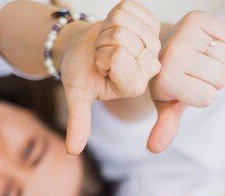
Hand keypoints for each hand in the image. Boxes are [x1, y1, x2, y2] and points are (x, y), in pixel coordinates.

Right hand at [60, 0, 161, 154]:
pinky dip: (116, 14)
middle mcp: (150, 67)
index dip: (100, 57)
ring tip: (106, 42)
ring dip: (108, 28)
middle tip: (101, 54)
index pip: (118, 57)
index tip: (98, 66)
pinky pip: (129, 8)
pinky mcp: (151, 22)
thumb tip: (72, 152)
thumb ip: (79, 122)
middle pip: (123, 39)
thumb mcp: (77, 96)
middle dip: (104, 42)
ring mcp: (152, 43)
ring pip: (126, 22)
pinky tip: (115, 28)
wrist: (83, 48)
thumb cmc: (80, 72)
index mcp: (135, 86)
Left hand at [147, 11, 224, 152]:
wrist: (162, 48)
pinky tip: (203, 41)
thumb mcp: (167, 105)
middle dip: (213, 78)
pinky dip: (221, 39)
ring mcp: (184, 35)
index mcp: (166, 80)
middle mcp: (173, 56)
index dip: (203, 94)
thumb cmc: (170, 81)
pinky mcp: (197, 18)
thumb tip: (154, 148)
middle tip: (194, 71)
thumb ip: (165, 126)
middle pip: (220, 78)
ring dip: (218, 59)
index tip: (187, 86)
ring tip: (198, 57)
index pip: (208, 97)